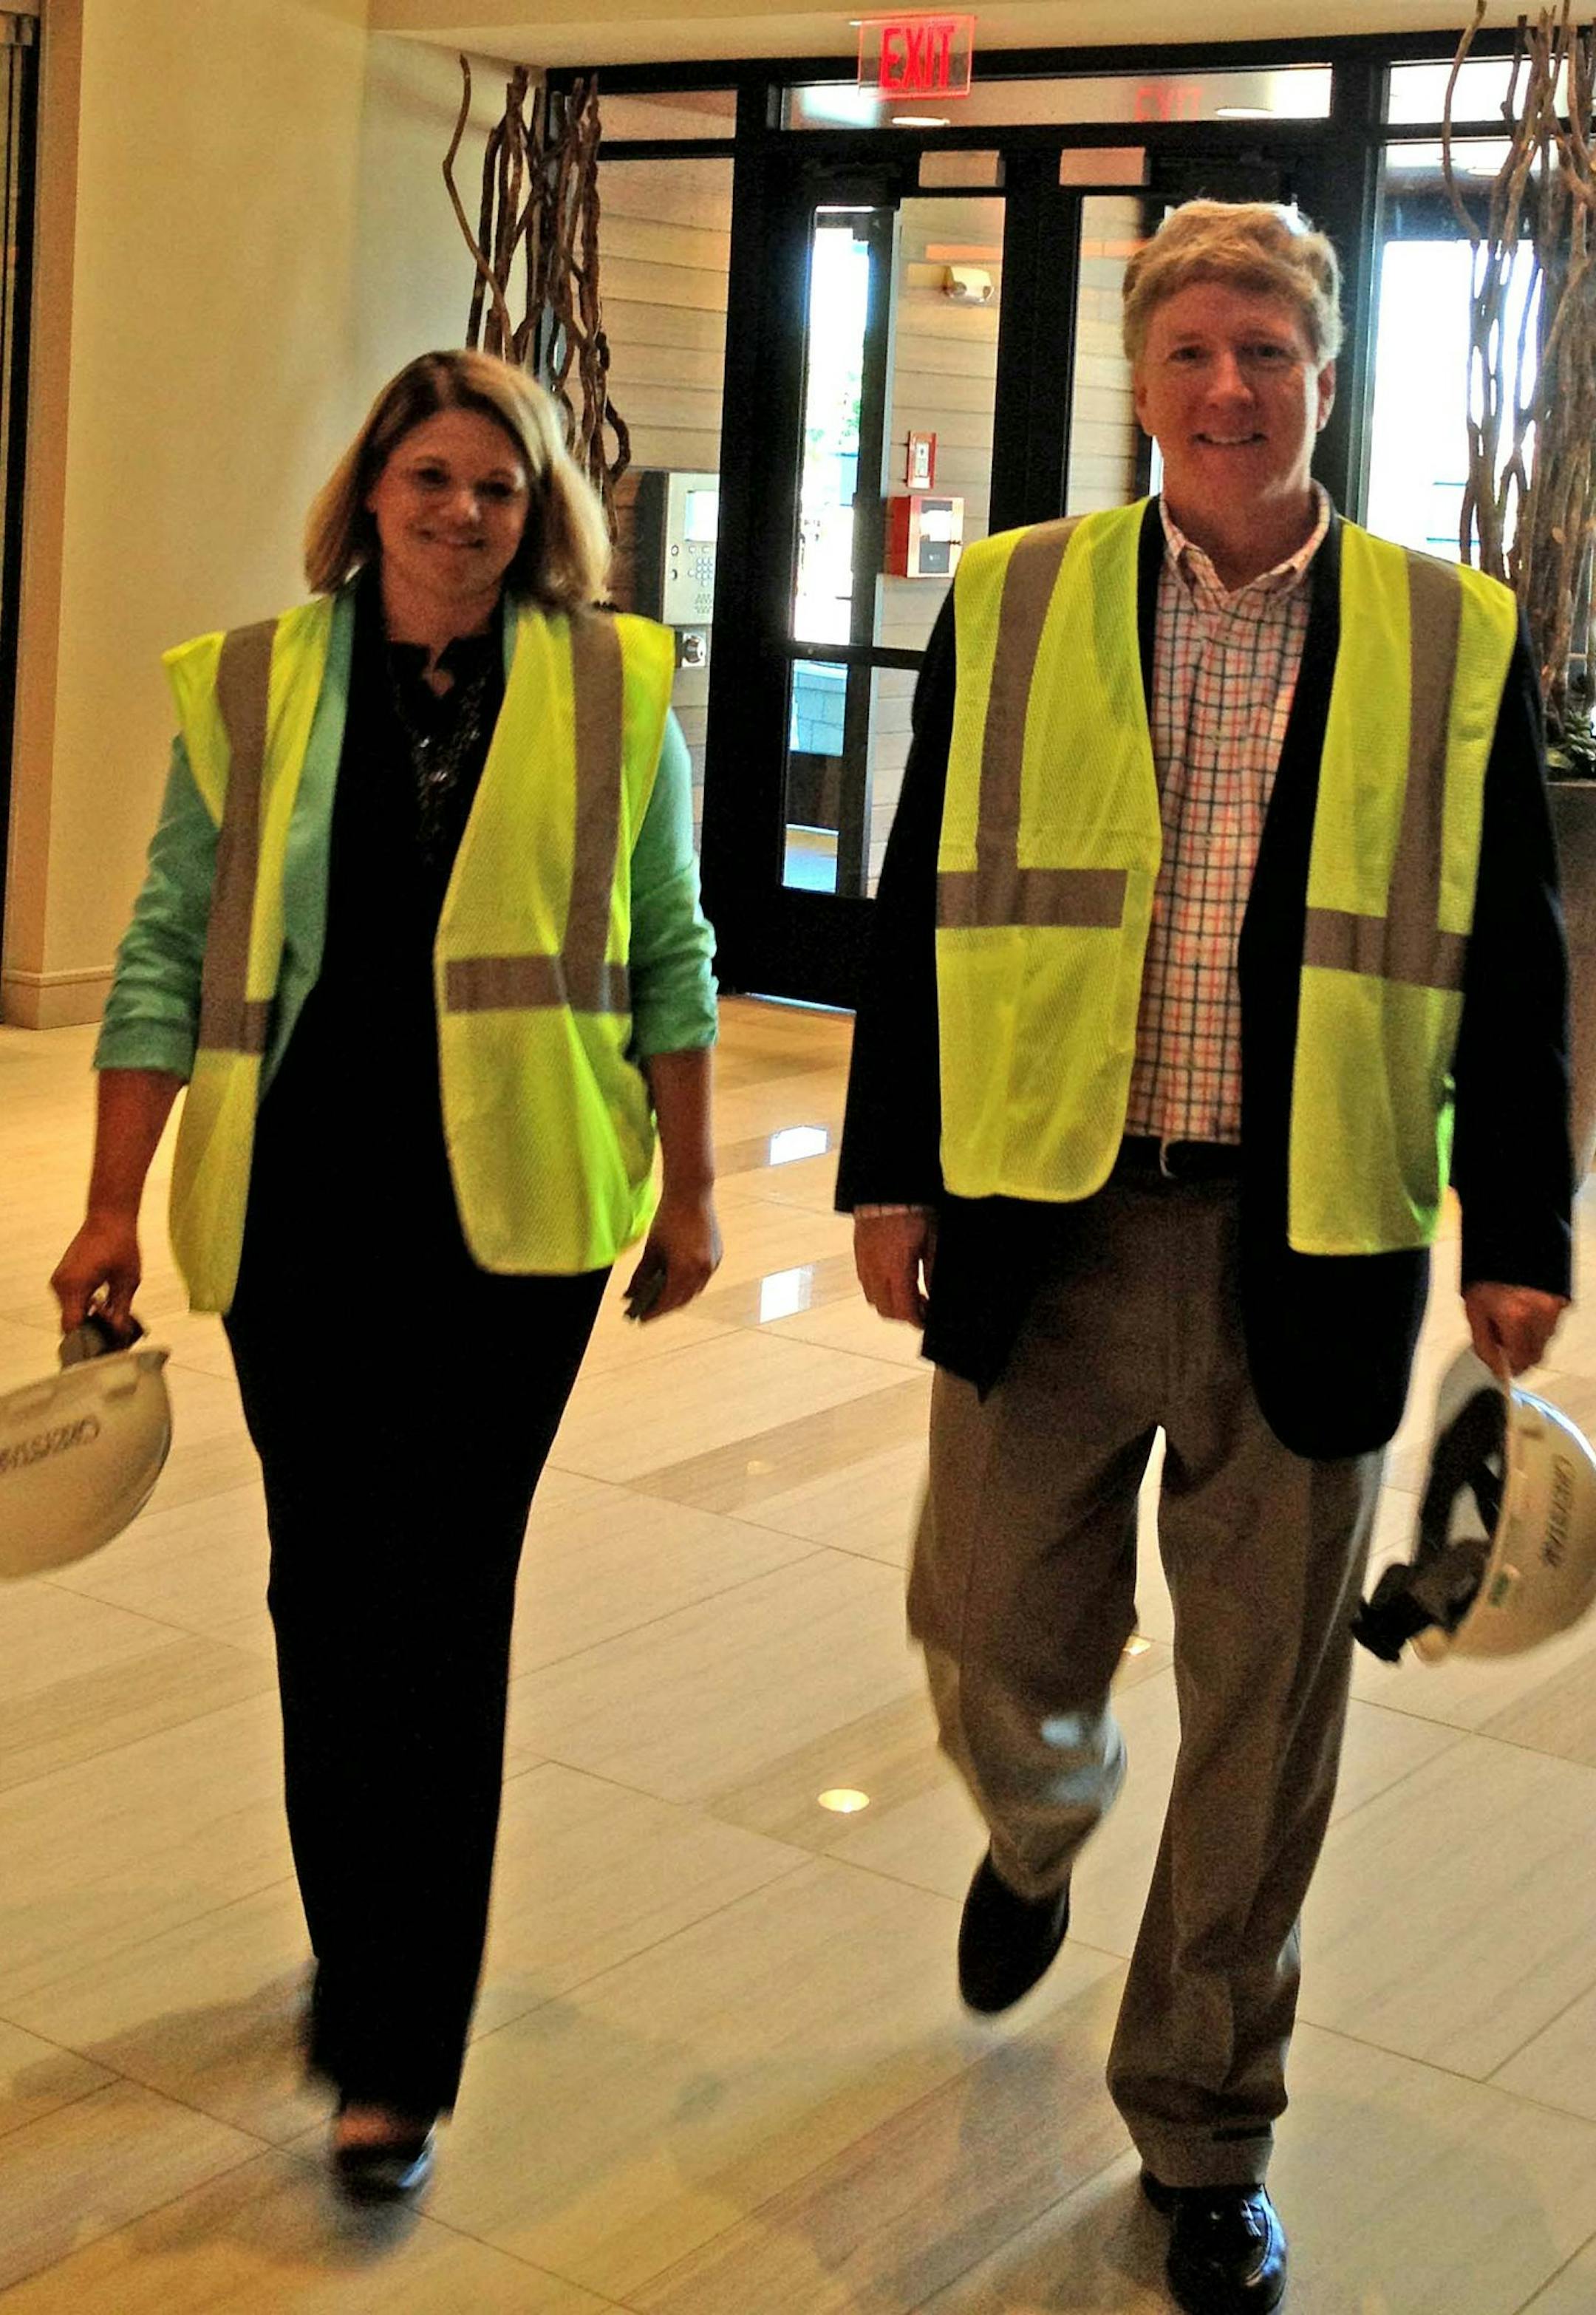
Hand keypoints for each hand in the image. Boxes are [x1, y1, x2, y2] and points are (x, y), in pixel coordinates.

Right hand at [50, 1213, 142, 1336]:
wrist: (109, 1217)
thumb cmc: (120, 1244)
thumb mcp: (128, 1281)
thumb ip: (121, 1310)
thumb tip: (119, 1332)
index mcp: (75, 1286)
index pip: (72, 1327)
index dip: (88, 1339)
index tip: (105, 1342)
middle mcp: (61, 1285)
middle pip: (71, 1322)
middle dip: (91, 1327)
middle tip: (114, 1324)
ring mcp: (59, 1280)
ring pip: (70, 1311)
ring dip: (88, 1315)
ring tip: (110, 1307)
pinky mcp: (62, 1277)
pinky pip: (70, 1300)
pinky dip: (84, 1304)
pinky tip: (102, 1298)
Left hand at [625, 1189, 721, 1321]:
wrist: (692, 1193)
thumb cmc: (668, 1217)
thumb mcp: (651, 1248)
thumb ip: (641, 1275)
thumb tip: (630, 1295)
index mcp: (685, 1268)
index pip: (668, 1301)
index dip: (653, 1312)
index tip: (639, 1320)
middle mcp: (703, 1270)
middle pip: (682, 1300)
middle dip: (663, 1307)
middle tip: (646, 1311)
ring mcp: (713, 1264)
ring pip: (693, 1291)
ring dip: (676, 1297)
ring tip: (658, 1299)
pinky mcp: (717, 1256)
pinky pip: (701, 1279)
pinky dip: (687, 1285)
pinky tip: (673, 1283)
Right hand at [854, 1210, 935, 1325]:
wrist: (885, 1190)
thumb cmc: (911, 1210)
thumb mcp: (931, 1241)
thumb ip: (932, 1272)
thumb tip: (934, 1295)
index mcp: (895, 1269)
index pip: (904, 1310)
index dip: (917, 1320)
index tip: (928, 1320)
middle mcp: (875, 1271)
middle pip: (886, 1311)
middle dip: (904, 1315)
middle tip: (922, 1306)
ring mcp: (864, 1264)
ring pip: (873, 1300)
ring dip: (890, 1304)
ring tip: (908, 1293)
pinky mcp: (859, 1256)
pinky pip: (866, 1284)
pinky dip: (879, 1291)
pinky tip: (892, 1279)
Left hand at [1463, 1281, 1566, 1377]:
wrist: (1509, 1240)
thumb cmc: (1486, 1273)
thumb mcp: (1474, 1309)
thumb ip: (1484, 1344)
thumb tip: (1495, 1368)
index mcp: (1516, 1318)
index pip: (1523, 1362)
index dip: (1513, 1367)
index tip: (1506, 1367)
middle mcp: (1541, 1314)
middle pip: (1537, 1354)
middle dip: (1521, 1353)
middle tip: (1504, 1337)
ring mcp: (1556, 1306)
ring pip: (1546, 1338)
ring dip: (1531, 1336)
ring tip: (1512, 1314)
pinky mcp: (1564, 1298)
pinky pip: (1553, 1320)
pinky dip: (1540, 1319)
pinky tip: (1525, 1303)